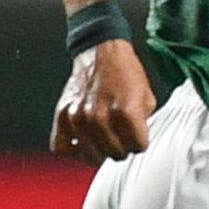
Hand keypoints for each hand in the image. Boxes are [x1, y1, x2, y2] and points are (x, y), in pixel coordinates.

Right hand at [50, 38, 154, 164]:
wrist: (101, 51)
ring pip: (91, 157)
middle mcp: (100, 117)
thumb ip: (143, 125)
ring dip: (100, 150)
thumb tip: (136, 143)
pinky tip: (82, 140)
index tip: (137, 134)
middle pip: (116, 155)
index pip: (138, 147)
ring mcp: (78, 118)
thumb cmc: (124, 72)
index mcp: (125, 112)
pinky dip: (72, 149)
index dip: (140, 141)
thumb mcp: (147, 97)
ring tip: (103, 137)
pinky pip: (62, 148)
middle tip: (120, 134)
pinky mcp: (61, 116)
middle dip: (122, 146)